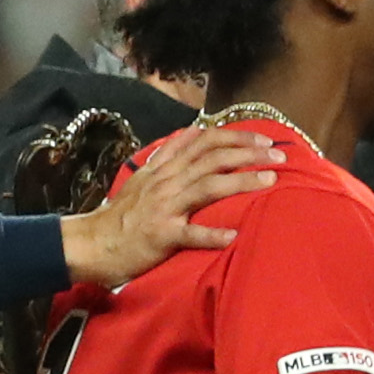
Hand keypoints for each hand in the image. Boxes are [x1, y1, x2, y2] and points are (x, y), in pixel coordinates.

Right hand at [62, 119, 283, 284]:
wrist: (92, 242)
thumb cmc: (125, 213)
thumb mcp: (145, 177)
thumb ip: (170, 155)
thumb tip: (194, 131)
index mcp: (165, 168)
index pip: (204, 141)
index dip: (236, 137)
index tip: (265, 140)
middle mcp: (166, 182)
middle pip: (212, 159)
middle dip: (248, 154)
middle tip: (280, 157)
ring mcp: (164, 207)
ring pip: (207, 188)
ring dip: (241, 182)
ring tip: (270, 181)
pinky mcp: (161, 235)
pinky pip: (190, 233)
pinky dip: (213, 234)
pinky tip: (234, 236)